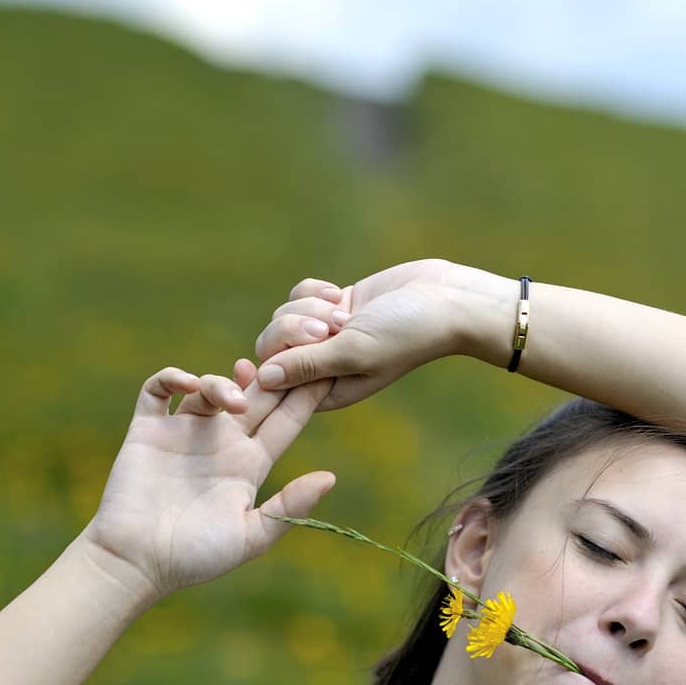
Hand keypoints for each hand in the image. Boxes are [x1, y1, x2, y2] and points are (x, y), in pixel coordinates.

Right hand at [84, 361, 335, 600]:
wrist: (137, 562)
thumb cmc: (195, 557)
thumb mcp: (251, 536)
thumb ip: (289, 507)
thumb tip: (330, 477)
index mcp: (250, 465)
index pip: (285, 420)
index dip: (305, 394)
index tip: (327, 367)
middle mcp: (221, 443)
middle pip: (255, 394)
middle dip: (273, 370)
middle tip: (290, 347)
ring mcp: (184, 433)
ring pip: (210, 387)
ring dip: (224, 383)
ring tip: (235, 400)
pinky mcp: (148, 430)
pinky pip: (159, 389)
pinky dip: (172, 378)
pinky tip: (188, 384)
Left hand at [238, 258, 467, 412]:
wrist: (444, 301)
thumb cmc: (406, 333)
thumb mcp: (354, 351)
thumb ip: (307, 365)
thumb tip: (263, 379)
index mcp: (325, 393)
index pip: (274, 389)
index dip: (256, 378)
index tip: (242, 366)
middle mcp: (322, 368)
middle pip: (271, 348)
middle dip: (294, 330)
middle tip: (331, 325)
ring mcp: (325, 336)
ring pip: (283, 317)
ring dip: (309, 308)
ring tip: (344, 311)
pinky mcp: (331, 307)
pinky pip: (298, 296)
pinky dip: (315, 291)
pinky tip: (341, 294)